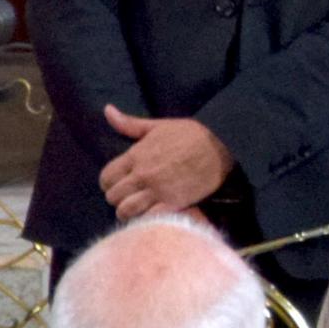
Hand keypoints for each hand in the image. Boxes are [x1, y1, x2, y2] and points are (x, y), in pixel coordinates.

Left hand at [98, 109, 234, 221]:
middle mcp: (142, 175)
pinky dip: (146, 218)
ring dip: (129, 211)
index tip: (120, 182)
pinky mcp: (172, 203)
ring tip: (139, 207)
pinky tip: (153, 212)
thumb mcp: (159, 125)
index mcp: (135, 156)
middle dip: (119, 197)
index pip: (106, 177)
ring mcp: (156, 190)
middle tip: (131, 195)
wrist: (222, 145)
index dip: (110, 182)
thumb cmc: (191, 134)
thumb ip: (130, 123)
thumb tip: (107, 110)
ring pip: (125, 210)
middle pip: (113, 196)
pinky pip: (147, 217)